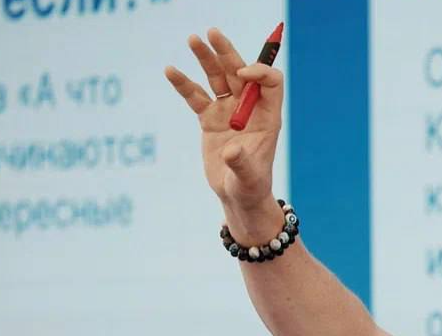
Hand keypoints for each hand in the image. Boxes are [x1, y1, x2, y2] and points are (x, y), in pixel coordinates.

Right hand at [164, 28, 284, 237]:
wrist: (236, 197)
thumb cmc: (249, 187)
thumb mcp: (247, 178)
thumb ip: (241, 164)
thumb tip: (232, 152)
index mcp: (267, 117)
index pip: (270, 84)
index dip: (258, 73)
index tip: (241, 75)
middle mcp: (248, 109)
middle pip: (239, 73)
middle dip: (227, 53)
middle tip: (212, 33)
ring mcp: (228, 112)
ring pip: (217, 78)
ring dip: (205, 58)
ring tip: (193, 39)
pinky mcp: (210, 120)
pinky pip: (196, 97)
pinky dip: (184, 84)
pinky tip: (171, 70)